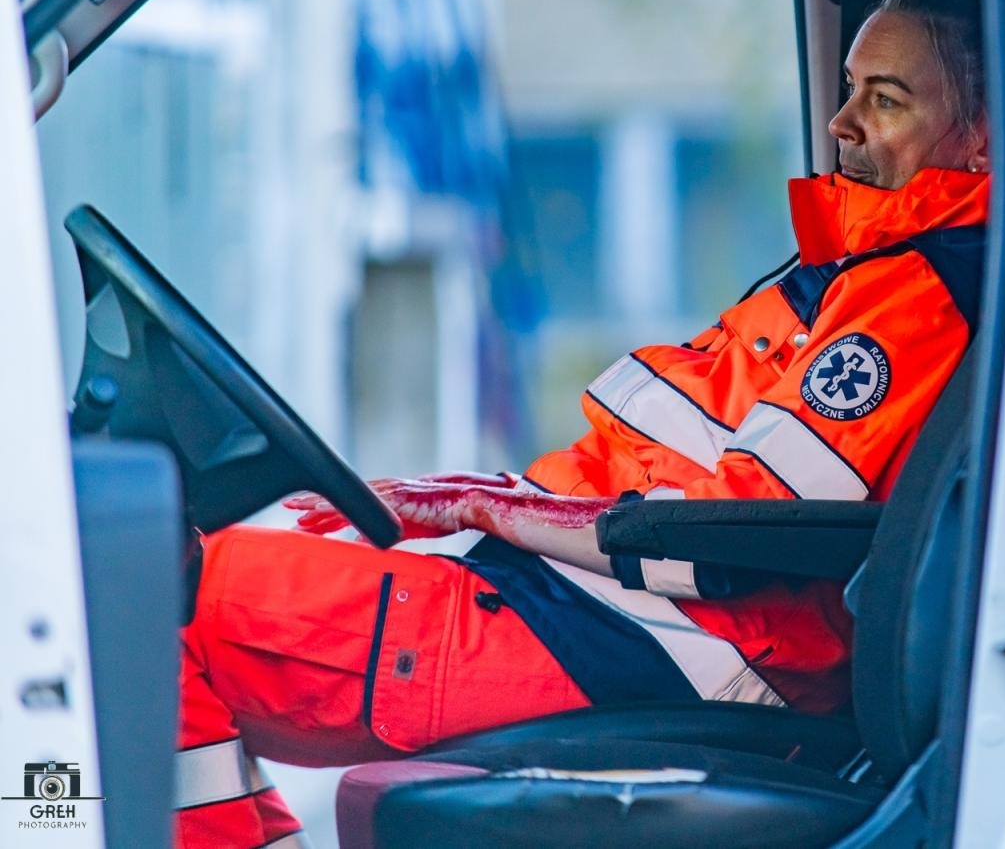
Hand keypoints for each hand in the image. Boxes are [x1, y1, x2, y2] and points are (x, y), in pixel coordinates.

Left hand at [284, 474, 615, 540]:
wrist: (624, 547)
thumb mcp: (524, 567)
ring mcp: (482, 495)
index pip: (413, 505)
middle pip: (396, 494)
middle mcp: (477, 493)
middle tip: (296, 514)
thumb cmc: (585, 560)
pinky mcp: (488, 505)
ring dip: (348, 504)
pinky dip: (387, 513)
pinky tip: (358, 527)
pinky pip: (428, 507)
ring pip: (401, 495)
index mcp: (483, 505)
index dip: (367, 511)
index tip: (328, 524)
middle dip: (342, 502)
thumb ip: (493, 569)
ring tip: (306, 516)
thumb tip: (469, 595)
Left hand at [285, 477, 488, 539]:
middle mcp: (382, 492)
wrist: (466, 501)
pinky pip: (363, 502)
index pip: (348, 507)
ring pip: (347, 498)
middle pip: (342, 499)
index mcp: (384, 500)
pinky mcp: (395, 496)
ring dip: (321, 504)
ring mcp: (387, 491)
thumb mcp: (406, 529)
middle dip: (314, 506)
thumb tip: (361, 545)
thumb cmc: (442, 514)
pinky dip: (344, 506)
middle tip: (289, 511)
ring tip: (298, 510)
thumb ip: (383, 535)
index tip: (303, 522)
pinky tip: (327, 512)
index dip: (324, 515)